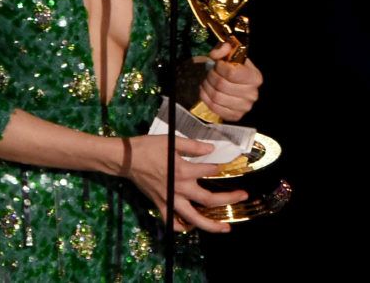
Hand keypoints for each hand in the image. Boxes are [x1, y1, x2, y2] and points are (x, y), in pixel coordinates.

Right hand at [119, 135, 246, 233]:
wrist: (125, 159)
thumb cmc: (148, 147)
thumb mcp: (172, 141)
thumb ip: (193, 146)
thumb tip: (211, 150)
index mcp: (183, 170)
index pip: (210, 170)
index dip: (221, 166)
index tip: (230, 163)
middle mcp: (179, 188)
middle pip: (209, 199)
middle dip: (229, 199)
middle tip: (244, 196)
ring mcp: (170, 200)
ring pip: (193, 218)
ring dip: (211, 225)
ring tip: (225, 228)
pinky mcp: (160, 205)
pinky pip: (173, 222)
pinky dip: (183, 227)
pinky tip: (191, 226)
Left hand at [199, 42, 262, 121]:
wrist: (239, 84)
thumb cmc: (236, 69)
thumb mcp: (233, 54)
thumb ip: (224, 48)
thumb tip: (215, 54)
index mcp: (255, 77)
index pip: (232, 73)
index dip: (219, 67)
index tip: (218, 64)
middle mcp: (252, 94)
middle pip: (222, 85)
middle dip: (211, 76)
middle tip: (210, 72)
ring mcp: (244, 107)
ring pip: (216, 97)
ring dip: (207, 87)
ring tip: (207, 81)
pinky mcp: (235, 116)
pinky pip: (214, 108)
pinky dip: (205, 98)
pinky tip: (205, 91)